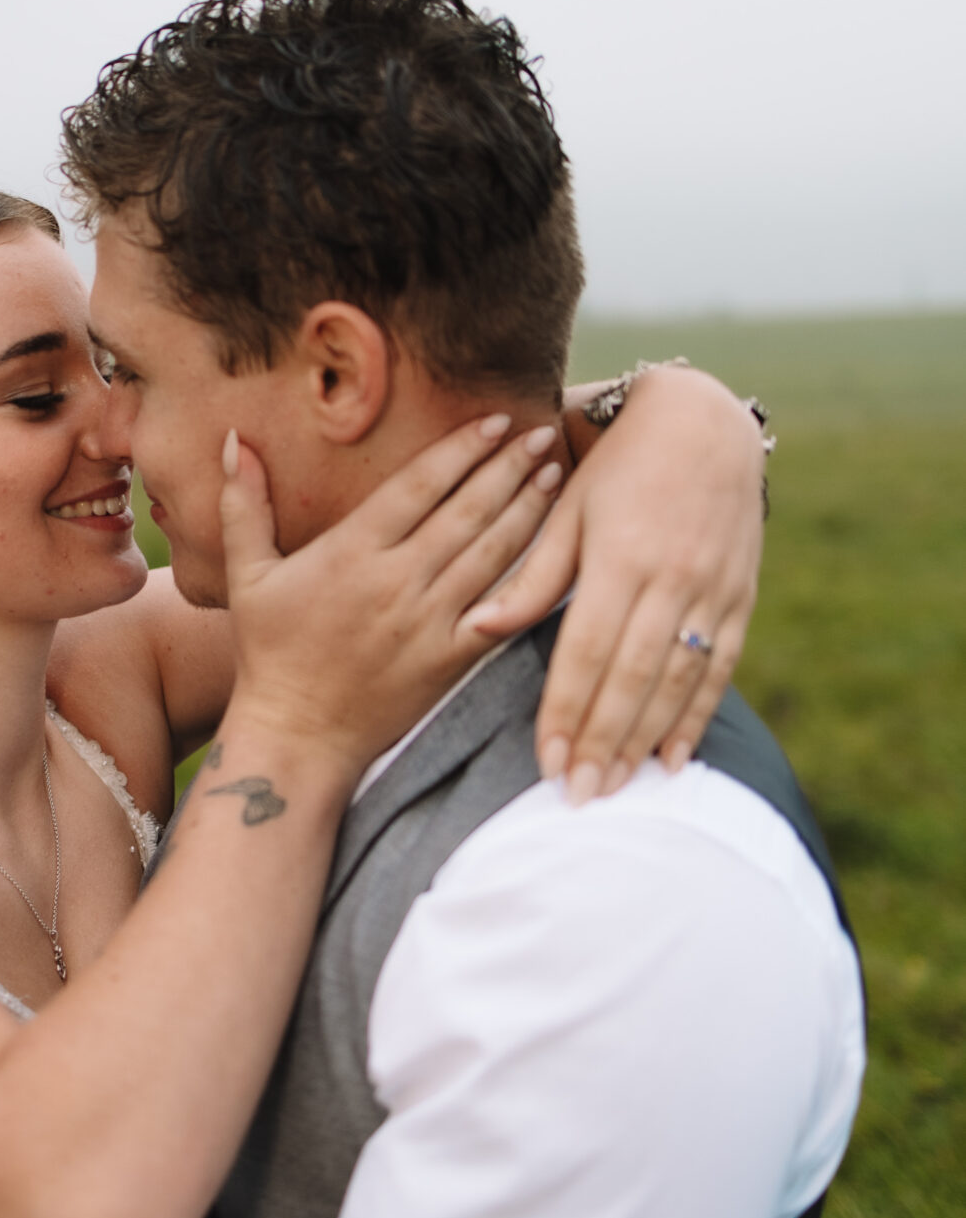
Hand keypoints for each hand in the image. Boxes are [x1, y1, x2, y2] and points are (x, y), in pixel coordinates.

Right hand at [224, 413, 562, 775]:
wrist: (298, 736)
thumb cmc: (269, 653)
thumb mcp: (245, 575)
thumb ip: (242, 505)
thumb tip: (231, 439)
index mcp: (351, 552)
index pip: (419, 485)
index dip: (461, 449)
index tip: (495, 420)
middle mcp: (396, 580)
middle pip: (467, 510)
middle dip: (509, 467)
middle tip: (543, 431)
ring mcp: (429, 621)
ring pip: (492, 552)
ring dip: (529, 510)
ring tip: (556, 472)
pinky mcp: (452, 659)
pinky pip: (503, 613)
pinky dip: (534, 580)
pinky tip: (561, 552)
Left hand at [466, 366, 764, 798]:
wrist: (704, 422)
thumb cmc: (618, 467)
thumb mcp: (567, 511)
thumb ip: (530, 576)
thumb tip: (476, 628)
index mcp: (618, 558)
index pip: (585, 652)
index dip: (565, 711)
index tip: (545, 762)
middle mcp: (670, 579)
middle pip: (631, 678)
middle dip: (602, 743)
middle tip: (577, 796)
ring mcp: (711, 590)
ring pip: (676, 681)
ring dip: (644, 740)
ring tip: (616, 787)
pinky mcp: (740, 597)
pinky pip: (719, 667)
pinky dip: (697, 716)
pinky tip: (673, 758)